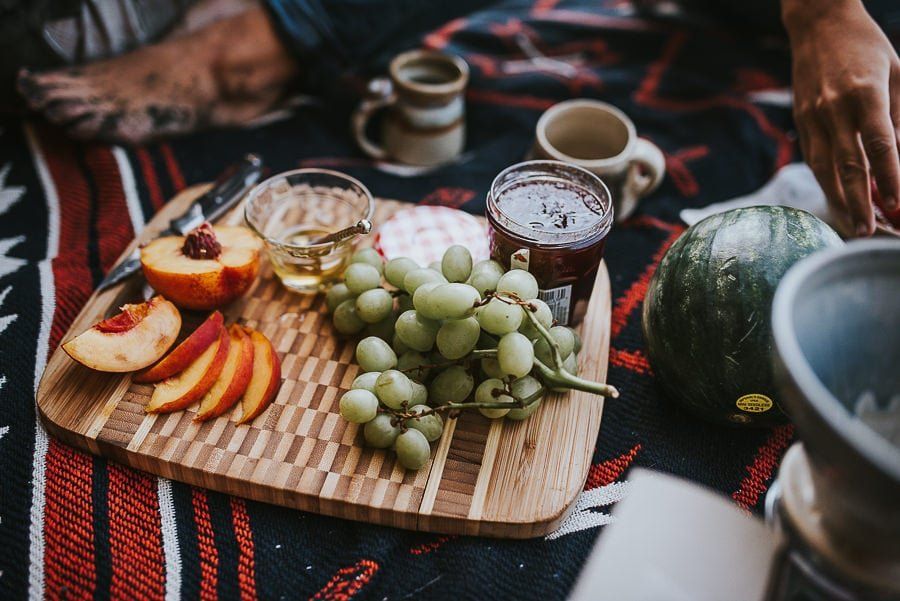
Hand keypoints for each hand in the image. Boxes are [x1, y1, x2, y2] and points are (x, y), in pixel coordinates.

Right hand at [784, 0, 899, 235]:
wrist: (818, 25)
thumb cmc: (866, 47)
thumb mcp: (897, 74)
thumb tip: (899, 160)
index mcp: (865, 93)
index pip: (880, 145)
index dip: (889, 178)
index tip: (898, 204)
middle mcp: (834, 108)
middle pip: (847, 164)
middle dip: (859, 202)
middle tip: (869, 231)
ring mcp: (812, 116)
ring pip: (824, 168)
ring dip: (839, 200)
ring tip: (853, 225)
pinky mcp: (801, 121)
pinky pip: (814, 158)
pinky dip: (826, 182)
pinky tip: (837, 199)